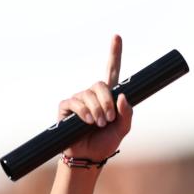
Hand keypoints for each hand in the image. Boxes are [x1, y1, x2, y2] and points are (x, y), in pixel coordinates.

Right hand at [57, 35, 133, 160]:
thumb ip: (127, 114)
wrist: (88, 157)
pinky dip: (84, 113)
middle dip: (107, 102)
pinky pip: (75, 103)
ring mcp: (79, 99)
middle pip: (101, 84)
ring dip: (97, 111)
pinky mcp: (66, 107)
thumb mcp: (123, 129)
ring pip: (89, 95)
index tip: (116, 36)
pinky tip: (87, 122)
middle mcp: (93, 94)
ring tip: (99, 124)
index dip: (114, 53)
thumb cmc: (105, 142)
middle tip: (109, 119)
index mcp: (108, 96)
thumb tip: (122, 96)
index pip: (112, 70)